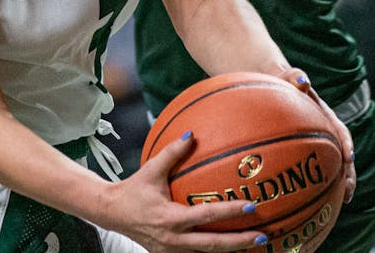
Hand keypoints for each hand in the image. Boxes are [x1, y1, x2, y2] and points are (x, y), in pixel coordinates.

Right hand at [100, 131, 268, 252]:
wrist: (111, 213)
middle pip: (213, 245)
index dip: (230, 212)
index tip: (251, 206)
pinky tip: (232, 247)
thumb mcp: (151, 169)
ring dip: (231, 250)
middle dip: (240, 242)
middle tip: (263, 236)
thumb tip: (191, 134)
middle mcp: (172, 239)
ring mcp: (171, 251)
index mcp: (170, 218)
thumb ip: (172, 151)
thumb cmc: (133, 189)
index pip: (205, 216)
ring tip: (255, 245)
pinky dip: (214, 251)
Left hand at [281, 68, 357, 204]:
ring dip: (339, 182)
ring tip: (342, 201)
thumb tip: (303, 80)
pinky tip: (310, 202)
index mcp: (322, 113)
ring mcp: (315, 142)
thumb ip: (293, 76)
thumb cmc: (277, 80)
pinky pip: (313, 168)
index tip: (349, 157)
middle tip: (349, 191)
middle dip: (348, 173)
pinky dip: (316, 185)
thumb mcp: (285, 76)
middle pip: (341, 152)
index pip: (339, 129)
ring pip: (331, 164)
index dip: (346, 143)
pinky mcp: (304, 152)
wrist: (270, 84)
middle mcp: (323, 130)